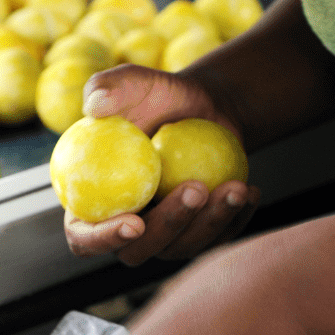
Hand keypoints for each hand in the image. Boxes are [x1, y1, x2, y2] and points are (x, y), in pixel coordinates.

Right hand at [62, 64, 260, 265]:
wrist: (204, 109)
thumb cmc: (159, 96)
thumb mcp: (135, 82)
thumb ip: (109, 87)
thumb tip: (93, 107)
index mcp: (90, 204)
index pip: (84, 238)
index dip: (102, 240)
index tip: (133, 222)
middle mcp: (124, 229)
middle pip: (137, 252)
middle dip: (169, 226)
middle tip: (196, 188)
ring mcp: (164, 238)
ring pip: (182, 248)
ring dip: (210, 222)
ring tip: (234, 186)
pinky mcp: (198, 235)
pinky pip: (216, 240)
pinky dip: (236, 219)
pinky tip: (250, 191)